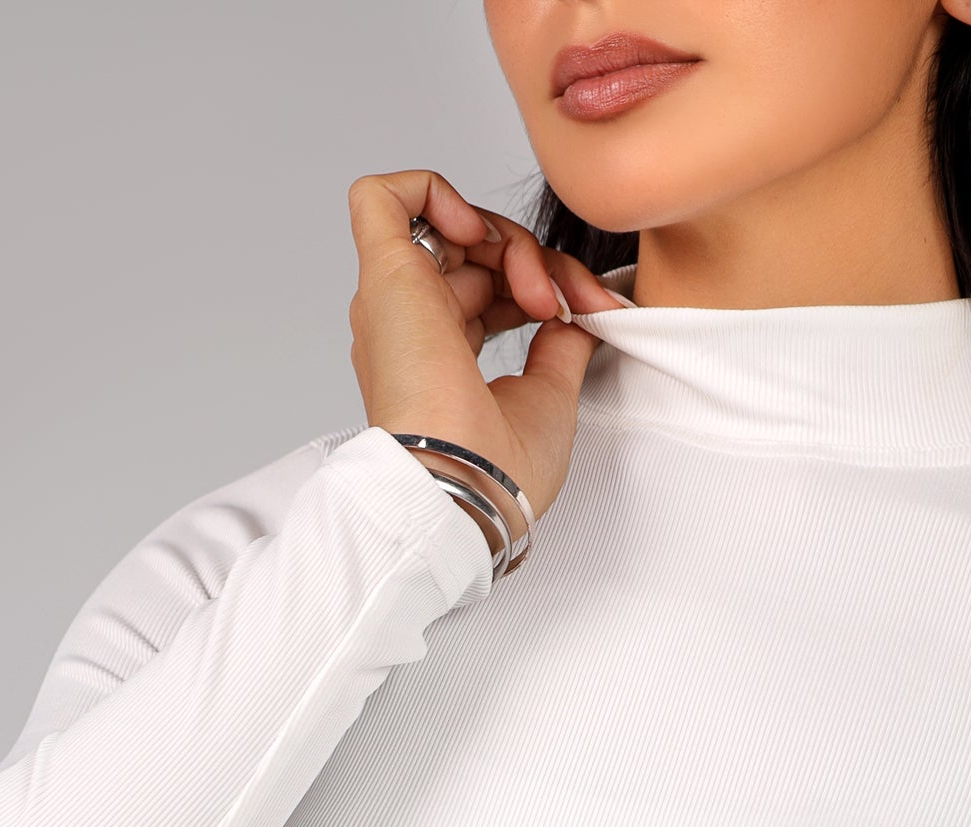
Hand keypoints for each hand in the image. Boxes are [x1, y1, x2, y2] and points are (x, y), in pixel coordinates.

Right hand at [346, 169, 624, 525]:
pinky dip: (435, 193)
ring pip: (447, 225)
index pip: (489, 288)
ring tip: (538, 292)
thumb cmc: (500, 471)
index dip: (541, 284)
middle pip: (473, 253)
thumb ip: (560, 345)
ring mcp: (394, 301)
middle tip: (571, 302)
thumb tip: (577, 310)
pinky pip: (383, 197)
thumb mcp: (551, 396)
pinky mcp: (383, 277)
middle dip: (534, 260)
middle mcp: (412, 326)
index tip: (588, 313)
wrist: (468, 489)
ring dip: (508, 239)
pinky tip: (475, 229)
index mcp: (442, 358)